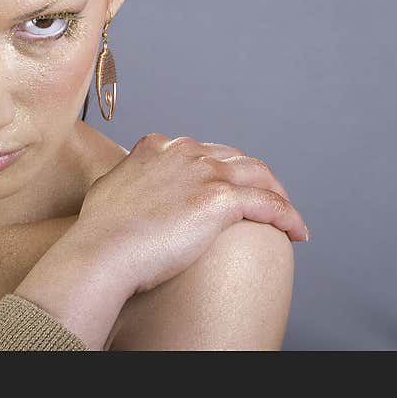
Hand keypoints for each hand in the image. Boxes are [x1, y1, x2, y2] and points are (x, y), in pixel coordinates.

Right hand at [66, 132, 307, 296]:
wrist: (102, 250)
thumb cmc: (99, 231)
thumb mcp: (109, 190)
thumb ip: (127, 180)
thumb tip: (130, 187)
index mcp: (158, 147)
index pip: (203, 151)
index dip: (221, 170)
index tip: (227, 188)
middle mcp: (185, 152)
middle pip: (235, 158)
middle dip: (253, 178)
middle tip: (264, 201)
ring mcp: (204, 172)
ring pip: (259, 174)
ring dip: (278, 193)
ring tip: (287, 216)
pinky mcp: (220, 198)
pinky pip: (269, 204)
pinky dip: (288, 216)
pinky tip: (297, 232)